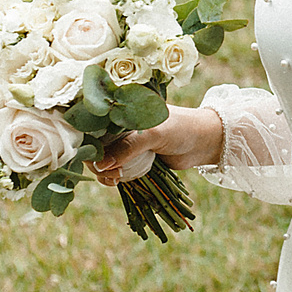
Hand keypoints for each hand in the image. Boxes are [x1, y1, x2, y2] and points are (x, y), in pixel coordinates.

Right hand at [89, 104, 223, 185]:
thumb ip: (128, 147)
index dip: (85, 139)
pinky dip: (110, 176)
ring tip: (114, 178)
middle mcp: (119, 125)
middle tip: (108, 172)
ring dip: (102, 171)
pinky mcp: (132, 158)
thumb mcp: (153, 134)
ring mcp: (125, 143)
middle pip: (94, 144)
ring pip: (102, 159)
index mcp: (122, 109)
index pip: (92, 122)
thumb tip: (101, 165)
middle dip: (96, 160)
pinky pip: (113, 168)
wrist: (205, 142)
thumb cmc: (181, 129)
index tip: (90, 155)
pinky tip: (115, 181)